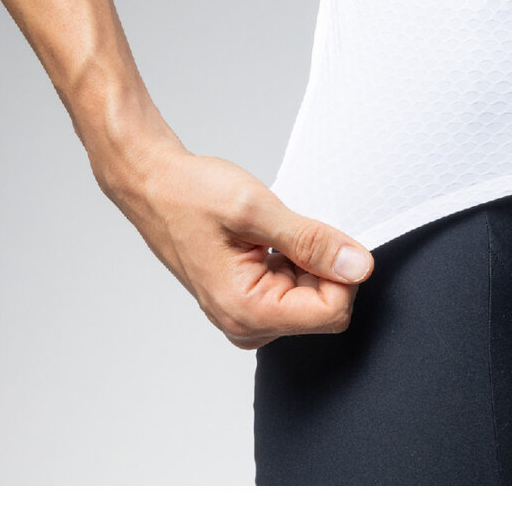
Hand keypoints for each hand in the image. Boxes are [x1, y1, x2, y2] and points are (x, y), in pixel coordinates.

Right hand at [97, 139, 374, 349]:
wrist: (153, 186)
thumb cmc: (189, 195)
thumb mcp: (257, 211)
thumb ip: (312, 242)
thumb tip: (358, 266)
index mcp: (247, 311)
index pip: (332, 312)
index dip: (342, 271)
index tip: (328, 238)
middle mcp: (246, 325)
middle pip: (326, 308)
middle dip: (323, 266)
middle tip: (292, 230)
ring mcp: (246, 316)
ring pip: (313, 297)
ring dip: (307, 261)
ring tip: (274, 232)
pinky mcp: (249, 302)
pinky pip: (295, 289)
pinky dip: (295, 261)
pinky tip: (270, 239)